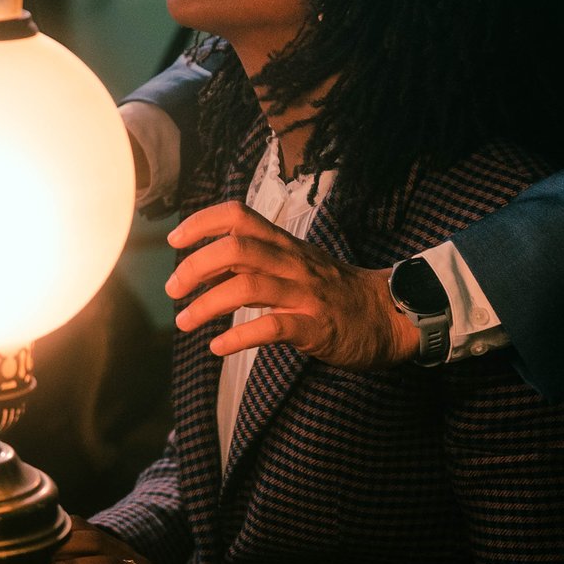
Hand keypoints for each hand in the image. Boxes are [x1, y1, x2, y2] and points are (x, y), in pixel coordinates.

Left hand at [165, 202, 419, 370]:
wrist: (390, 315)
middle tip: (173, 289)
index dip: (201, 222)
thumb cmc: (335, 291)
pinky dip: (239, 337)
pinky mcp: (316, 328)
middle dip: (195, 266)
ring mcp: (305, 295)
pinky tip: (218, 346)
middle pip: (237, 249)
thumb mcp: (296, 264)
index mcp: (285, 245)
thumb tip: (205, 263)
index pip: (238, 217)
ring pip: (249, 288)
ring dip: (208, 305)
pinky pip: (272, 328)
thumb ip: (256, 261)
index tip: (174, 238)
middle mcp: (293, 263)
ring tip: (184, 321)